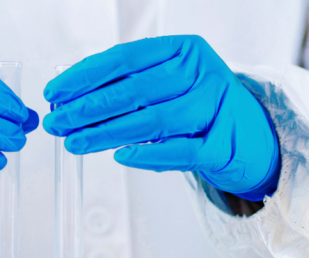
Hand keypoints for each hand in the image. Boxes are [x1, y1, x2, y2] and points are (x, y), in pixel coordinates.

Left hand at [43, 35, 278, 200]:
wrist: (253, 136)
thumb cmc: (200, 106)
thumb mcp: (168, 83)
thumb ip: (128, 85)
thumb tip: (71, 98)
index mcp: (184, 50)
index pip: (124, 59)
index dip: (85, 77)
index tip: (55, 93)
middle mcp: (202, 73)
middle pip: (134, 90)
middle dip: (88, 108)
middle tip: (58, 122)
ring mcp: (215, 108)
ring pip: (152, 120)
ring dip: (107, 133)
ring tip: (76, 142)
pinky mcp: (222, 145)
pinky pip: (179, 151)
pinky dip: (147, 155)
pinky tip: (120, 156)